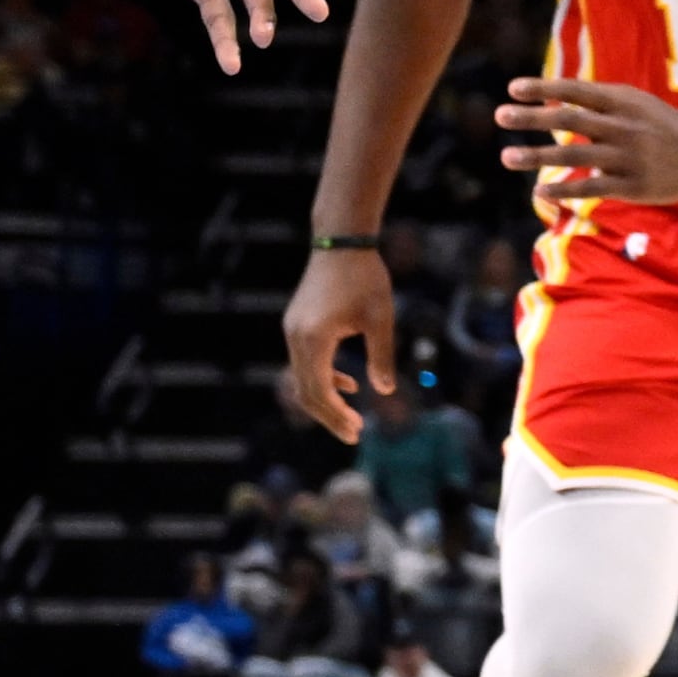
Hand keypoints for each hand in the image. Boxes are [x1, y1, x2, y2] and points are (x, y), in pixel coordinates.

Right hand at [280, 245, 397, 442]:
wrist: (341, 242)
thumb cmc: (365, 277)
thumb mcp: (381, 318)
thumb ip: (381, 356)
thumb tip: (385, 391)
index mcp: (314, 339)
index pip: (318, 391)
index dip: (335, 416)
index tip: (355, 432)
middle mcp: (295, 338)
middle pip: (305, 390)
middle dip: (329, 415)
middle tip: (354, 435)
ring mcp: (292, 331)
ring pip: (304, 378)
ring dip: (327, 398)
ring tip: (352, 418)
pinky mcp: (297, 325)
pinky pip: (306, 361)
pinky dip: (324, 377)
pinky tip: (349, 385)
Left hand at [496, 78, 677, 203]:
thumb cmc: (661, 126)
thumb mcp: (636, 104)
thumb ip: (599, 103)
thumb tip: (551, 103)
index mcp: (624, 102)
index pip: (577, 91)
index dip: (544, 88)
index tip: (513, 88)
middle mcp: (623, 126)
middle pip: (570, 119)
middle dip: (532, 118)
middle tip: (500, 115)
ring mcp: (628, 157)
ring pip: (575, 154)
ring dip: (537, 155)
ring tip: (506, 156)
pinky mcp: (633, 185)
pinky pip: (592, 187)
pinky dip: (564, 189)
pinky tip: (539, 190)